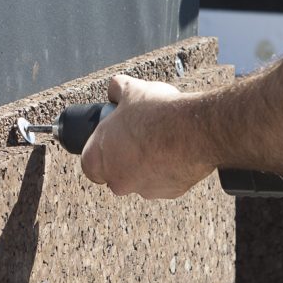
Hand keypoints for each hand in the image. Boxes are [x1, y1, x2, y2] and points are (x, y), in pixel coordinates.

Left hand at [79, 75, 215, 198]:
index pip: (90, 164)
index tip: (113, 141)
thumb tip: (115, 89)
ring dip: (148, 165)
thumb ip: (116, 89)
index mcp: (98, 160)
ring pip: (141, 179)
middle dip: (126, 158)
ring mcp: (144, 190)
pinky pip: (165, 182)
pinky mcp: (169, 193)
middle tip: (140, 139)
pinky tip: (177, 150)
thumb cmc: (156, 112)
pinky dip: (169, 169)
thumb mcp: (131, 89)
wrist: (193, 129)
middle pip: (116, 173)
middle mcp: (117, 182)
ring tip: (162, 141)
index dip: (101, 151)